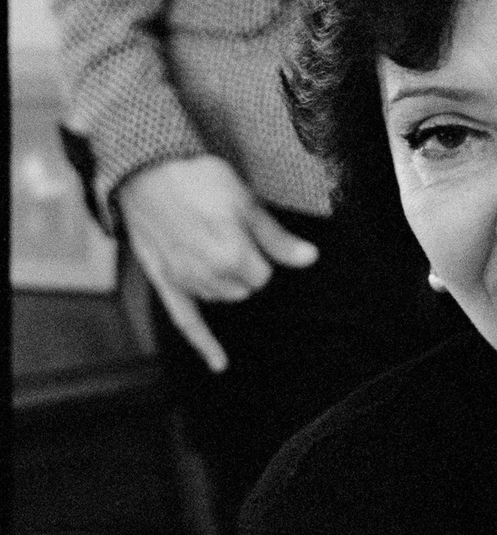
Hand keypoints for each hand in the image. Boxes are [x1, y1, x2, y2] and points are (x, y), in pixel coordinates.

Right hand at [116, 156, 319, 372]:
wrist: (147, 171)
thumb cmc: (199, 180)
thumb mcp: (246, 202)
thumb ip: (277, 239)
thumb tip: (310, 258)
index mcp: (233, 256)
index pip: (264, 275)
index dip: (260, 255)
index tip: (248, 232)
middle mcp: (209, 276)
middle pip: (244, 288)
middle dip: (244, 268)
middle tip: (230, 235)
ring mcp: (185, 283)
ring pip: (222, 298)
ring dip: (225, 283)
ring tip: (211, 247)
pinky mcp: (164, 283)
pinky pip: (186, 321)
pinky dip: (204, 344)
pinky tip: (220, 364)